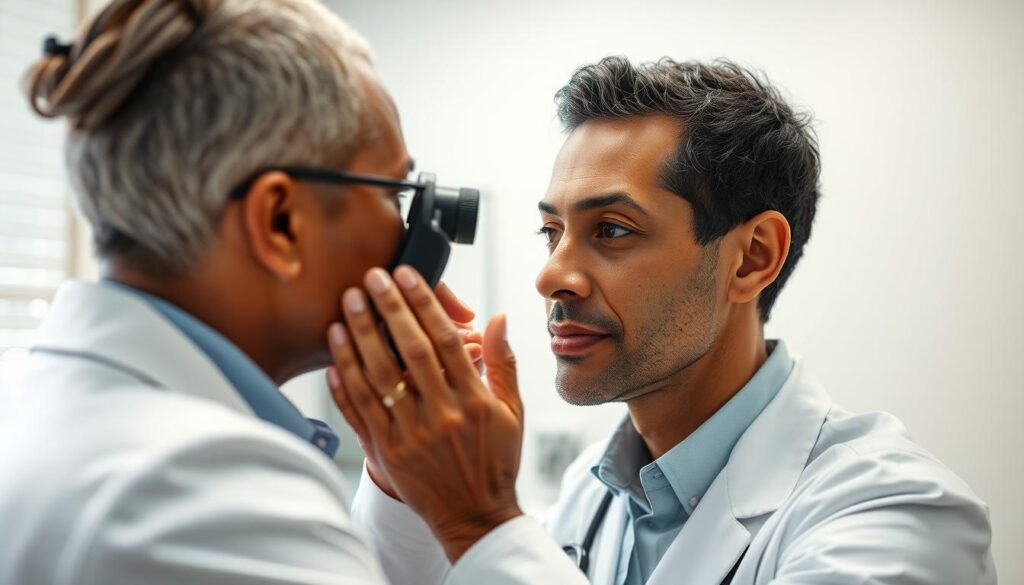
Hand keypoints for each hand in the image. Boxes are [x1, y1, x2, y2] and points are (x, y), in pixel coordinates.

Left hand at [326, 266, 523, 561]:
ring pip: (378, 379)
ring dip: (360, 339)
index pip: (446, 340)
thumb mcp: (512, 412)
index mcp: (474, 401)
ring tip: (347, 307)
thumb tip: (498, 317)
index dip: (424, 304)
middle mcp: (442, 415)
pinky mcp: (388, 454)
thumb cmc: (496, 461)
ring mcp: (411, 436)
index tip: (406, 275)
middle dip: (389, 309)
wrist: (476, 518)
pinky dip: (344, 386)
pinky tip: (334, 359)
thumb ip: (503, 363)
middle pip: (410, 351)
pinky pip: (360, 414)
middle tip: (371, 277)